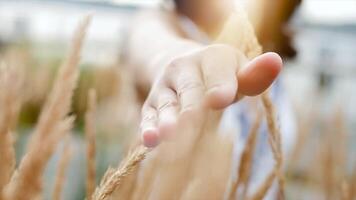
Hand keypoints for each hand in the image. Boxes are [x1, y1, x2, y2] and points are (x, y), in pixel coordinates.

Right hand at [140, 44, 281, 146]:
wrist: (185, 66)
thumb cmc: (220, 76)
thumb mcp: (239, 71)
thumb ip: (254, 75)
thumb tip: (275, 62)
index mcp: (212, 57)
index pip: (218, 71)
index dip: (220, 84)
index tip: (221, 99)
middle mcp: (183, 67)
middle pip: (190, 89)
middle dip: (192, 107)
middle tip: (193, 121)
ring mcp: (165, 86)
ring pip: (167, 104)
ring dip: (168, 119)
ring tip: (169, 134)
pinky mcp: (151, 103)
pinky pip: (148, 115)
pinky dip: (148, 127)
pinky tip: (150, 141)